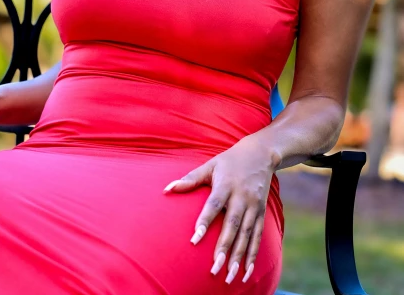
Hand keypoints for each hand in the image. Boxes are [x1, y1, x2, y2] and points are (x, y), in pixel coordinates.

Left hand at [162, 137, 274, 284]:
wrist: (260, 153)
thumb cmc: (229, 161)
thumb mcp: (210, 165)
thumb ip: (190, 179)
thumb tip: (167, 188)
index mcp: (226, 184)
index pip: (213, 205)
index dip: (204, 222)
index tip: (194, 239)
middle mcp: (241, 197)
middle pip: (232, 225)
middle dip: (224, 248)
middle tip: (214, 268)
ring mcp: (254, 206)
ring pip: (247, 235)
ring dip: (239, 257)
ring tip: (229, 276)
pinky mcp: (262, 212)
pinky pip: (258, 236)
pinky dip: (253, 254)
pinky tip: (247, 272)